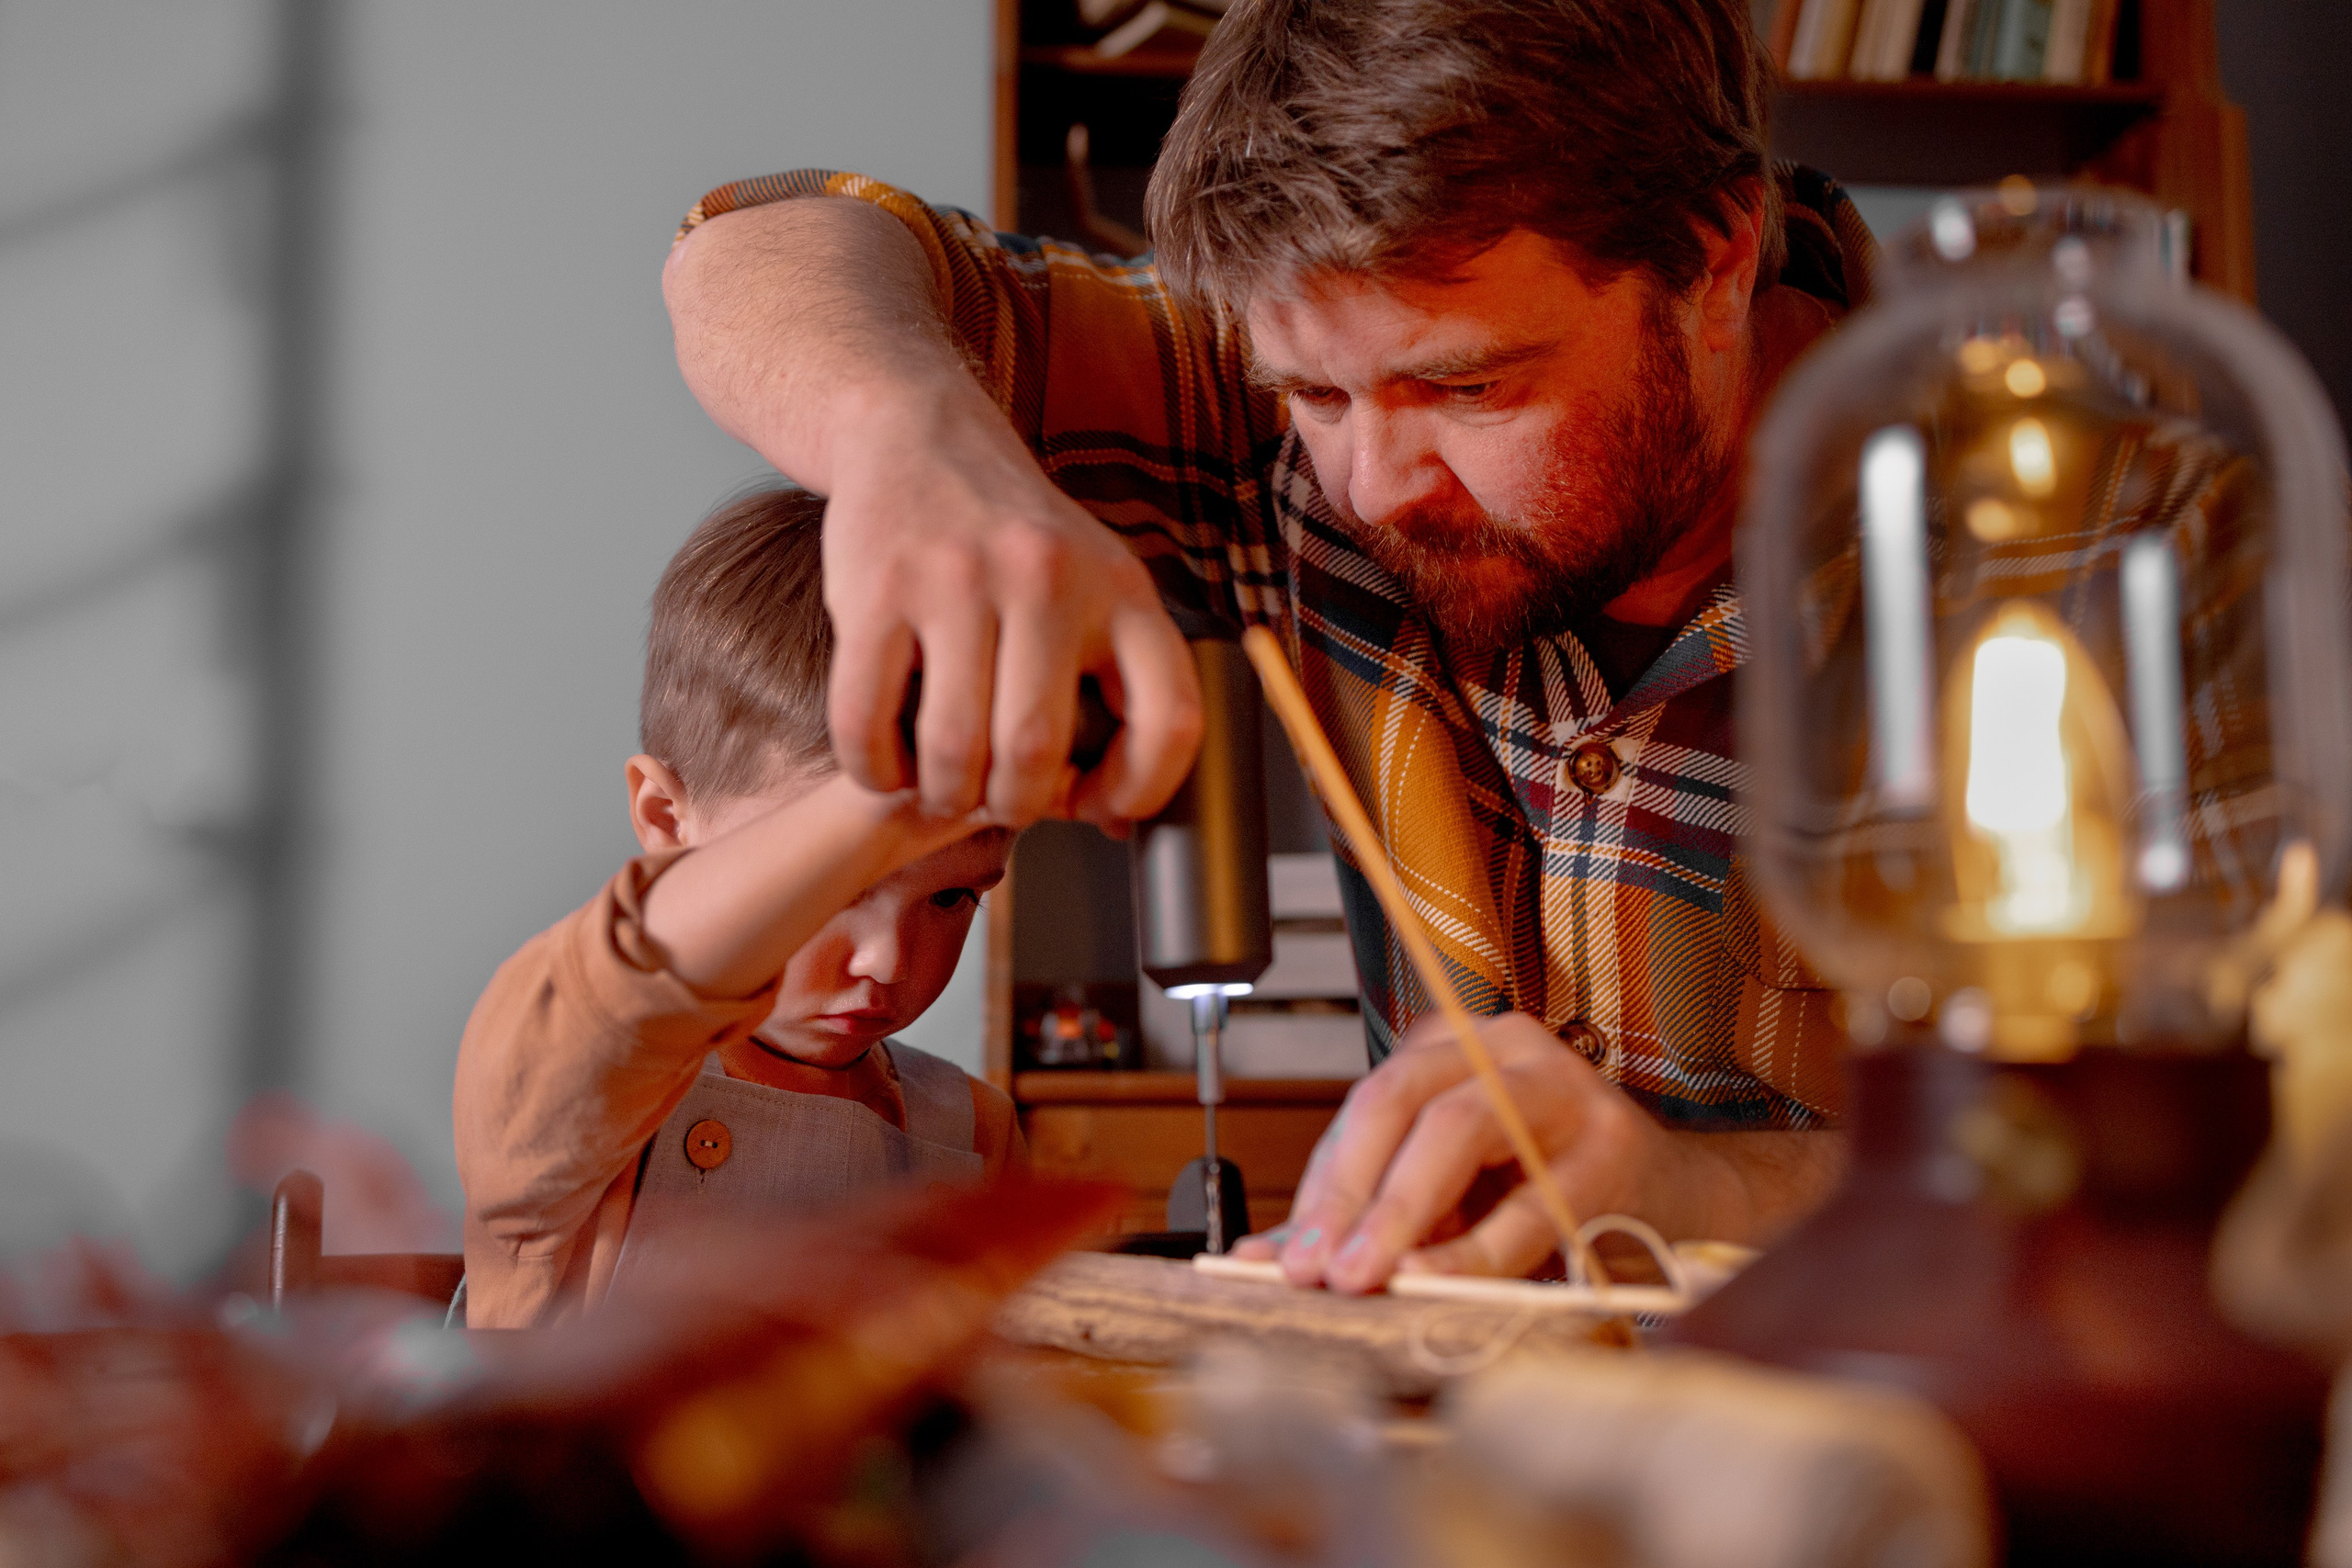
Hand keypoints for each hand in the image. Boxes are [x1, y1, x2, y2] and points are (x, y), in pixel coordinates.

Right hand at [663, 197, 1201, 830]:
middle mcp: (1046, 579)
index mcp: (1121, 589)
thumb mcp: (1095, 583)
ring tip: (941, 787)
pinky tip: (884, 763)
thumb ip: (1114, 683)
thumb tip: (1113, 817)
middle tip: (995, 799)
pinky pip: (866, 719)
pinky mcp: (875, 587)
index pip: (1168, 719)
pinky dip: (873, 768)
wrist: (920, 432)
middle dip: (1013, 805)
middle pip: (1036, 754)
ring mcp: (957, 580)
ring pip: (953, 750)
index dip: (1139, 790)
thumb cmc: (1015, 538)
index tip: (1098, 805)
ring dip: (943, 794)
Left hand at [1231, 1012, 1837, 1292]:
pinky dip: (1474, 1249)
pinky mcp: (1610, 1144)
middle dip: (1346, 1191)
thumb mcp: (1452, 1188)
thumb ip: (1368, 1212)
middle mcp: (1504, 1046)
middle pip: (1398, 1099)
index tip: (1283, 1255)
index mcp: (1456, 1045)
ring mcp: (1562, 1087)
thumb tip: (1268, 1260)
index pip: (1368, 1103)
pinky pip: (1528, 1203)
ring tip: (1363, 1275)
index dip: (1321, 1182)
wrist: (1674, 1199)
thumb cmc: (1550, 1188)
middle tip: (1311, 1268)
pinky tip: (1438, 1280)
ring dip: (1399, 1211)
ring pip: (1457, 1129)